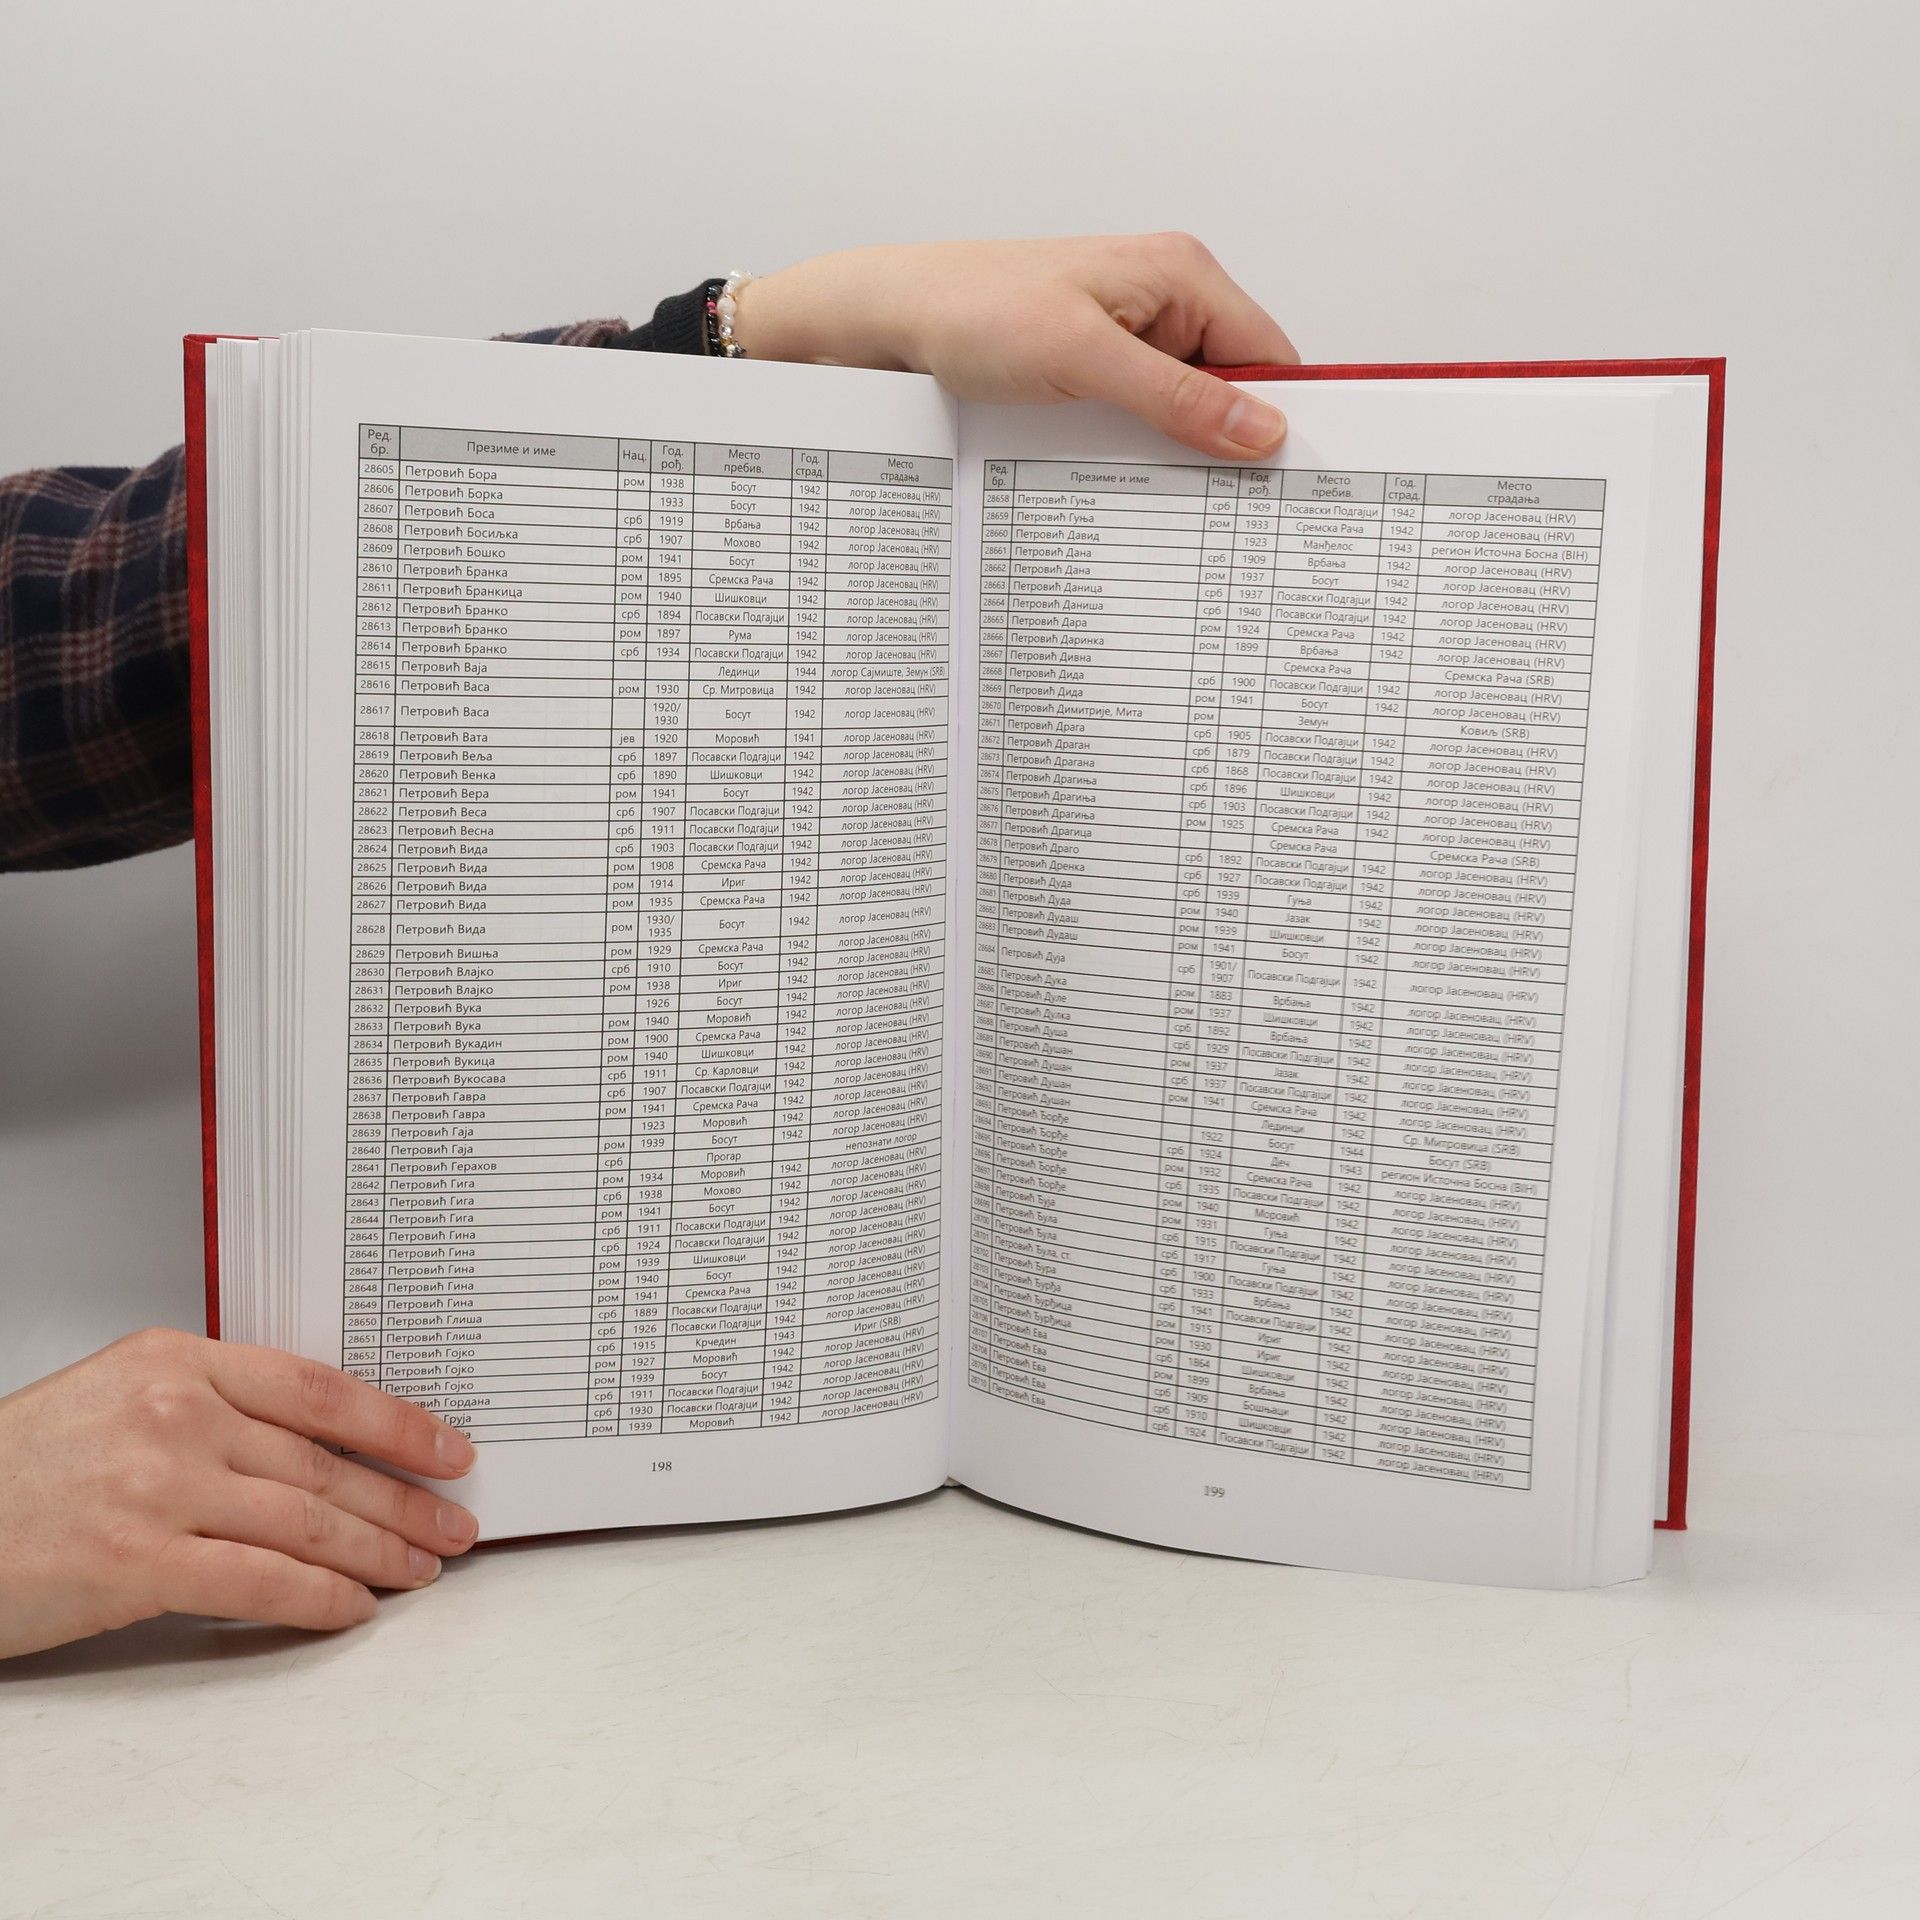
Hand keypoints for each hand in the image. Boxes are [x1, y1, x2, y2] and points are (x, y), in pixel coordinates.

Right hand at [0, 1327, 478, 1658]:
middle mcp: (177, 1414)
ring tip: (421, 1569)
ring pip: (306, 1520)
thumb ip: (214, 1405)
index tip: (450, 1449)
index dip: (399, 1423)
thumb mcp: (121, 1396)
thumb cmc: (22, 1467)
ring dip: (378, 1552)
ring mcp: (159, 1486)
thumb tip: (316, 1442)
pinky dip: (319, 1598)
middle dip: (404, 1500)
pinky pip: (260, 1581)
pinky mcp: (137, 1561)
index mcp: (180, 1361)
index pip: (321, 1389)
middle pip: (325, 1461)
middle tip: (454, 1522)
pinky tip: (353, 1606)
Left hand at [733, 233, 1299, 459]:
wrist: (891, 321)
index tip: (1285, 477)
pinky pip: (1144, 412)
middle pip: (1233, 384)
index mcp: (1180, 273)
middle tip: (1224, 499)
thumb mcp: (1084, 359)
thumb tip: (1257, 427)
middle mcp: (1163, 297)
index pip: (1268, 354)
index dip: (1282, 417)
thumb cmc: (971, 310)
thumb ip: (1176, 397)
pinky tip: (1124, 470)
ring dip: (1179, 447)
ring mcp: (1129, 332)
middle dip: (1228, 440)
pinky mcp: (1097, 362)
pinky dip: (1140, 445)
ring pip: (1187, 406)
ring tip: (1164, 484)